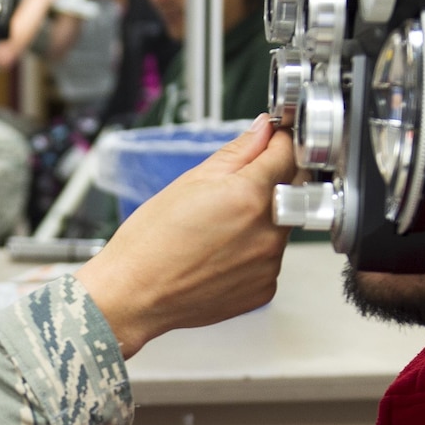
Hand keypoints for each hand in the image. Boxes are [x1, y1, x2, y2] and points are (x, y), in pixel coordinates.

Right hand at [78, 115, 296, 356]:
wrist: (135, 294)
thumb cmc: (151, 241)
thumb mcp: (191, 181)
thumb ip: (237, 152)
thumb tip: (263, 130)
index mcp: (249, 196)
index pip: (287, 154)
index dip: (279, 143)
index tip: (271, 142)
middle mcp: (267, 232)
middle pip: (289, 192)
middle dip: (269, 183)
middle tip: (232, 193)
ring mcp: (268, 264)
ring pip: (280, 227)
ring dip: (261, 221)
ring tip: (218, 231)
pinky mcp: (264, 288)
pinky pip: (269, 259)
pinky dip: (253, 253)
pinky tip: (221, 255)